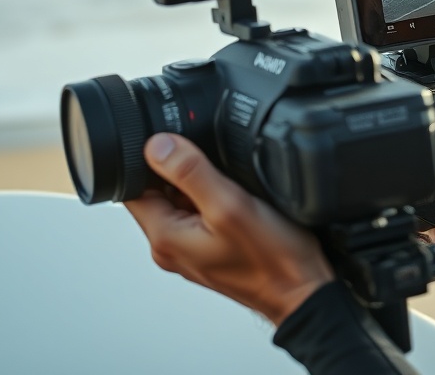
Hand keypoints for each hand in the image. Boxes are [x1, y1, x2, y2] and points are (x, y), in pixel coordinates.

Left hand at [124, 133, 333, 325]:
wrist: (301, 291)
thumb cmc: (271, 260)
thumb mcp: (230, 205)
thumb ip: (191, 172)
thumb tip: (156, 144)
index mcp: (165, 237)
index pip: (133, 187)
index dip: (152, 160)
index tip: (182, 149)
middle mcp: (172, 246)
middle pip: (158, 191)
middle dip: (182, 172)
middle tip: (218, 175)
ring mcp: (191, 249)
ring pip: (182, 200)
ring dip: (202, 187)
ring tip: (233, 191)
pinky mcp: (211, 249)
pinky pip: (202, 214)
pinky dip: (217, 202)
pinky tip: (242, 203)